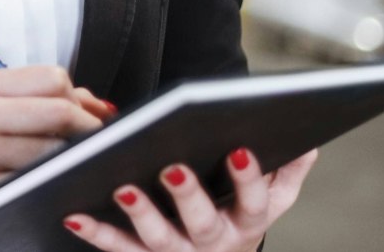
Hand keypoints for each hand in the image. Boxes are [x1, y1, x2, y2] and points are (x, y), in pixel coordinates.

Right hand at [0, 65, 112, 213]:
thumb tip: (103, 109)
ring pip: (57, 150)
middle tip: (94, 142)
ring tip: (69, 161)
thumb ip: (51, 98)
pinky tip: (50, 179)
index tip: (86, 117)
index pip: (53, 78)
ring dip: (74, 158)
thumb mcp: (1, 106)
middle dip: (87, 128)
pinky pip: (42, 180)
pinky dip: (56, 180)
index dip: (78, 99)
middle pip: (60, 111)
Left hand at [62, 147, 319, 251]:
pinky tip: (74, 212)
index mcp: (246, 222)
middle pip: (203, 224)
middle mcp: (214, 244)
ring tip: (123, 189)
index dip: (250, 179)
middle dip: (189, 197)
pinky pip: (119, 248)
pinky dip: (96, 232)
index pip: (254, 203)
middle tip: (172, 169)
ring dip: (140, 215)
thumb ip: (287, 172)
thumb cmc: (236, 215)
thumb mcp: (269, 200)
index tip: (240, 150)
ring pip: (159, 240)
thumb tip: (309, 142)